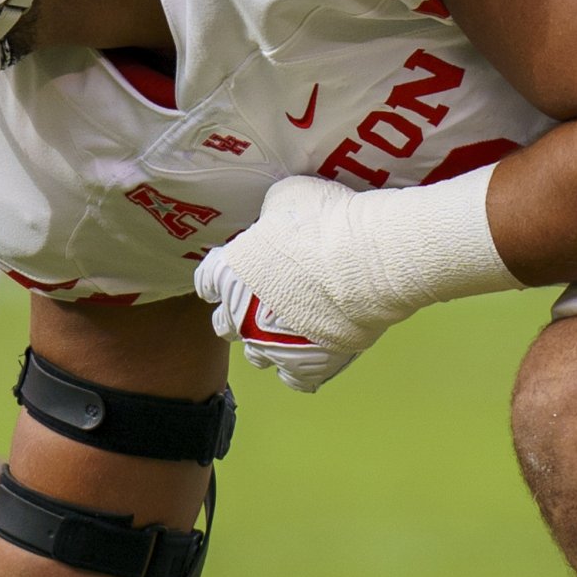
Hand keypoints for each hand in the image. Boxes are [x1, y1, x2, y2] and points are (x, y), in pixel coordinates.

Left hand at [192, 172, 515, 393]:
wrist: (369, 262)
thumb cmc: (328, 221)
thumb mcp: (287, 196)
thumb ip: (270, 215)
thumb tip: (274, 221)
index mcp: (228, 272)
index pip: (207, 282)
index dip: (226, 275)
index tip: (242, 269)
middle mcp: (241, 316)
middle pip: (224, 324)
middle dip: (240, 313)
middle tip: (264, 299)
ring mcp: (273, 348)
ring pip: (256, 356)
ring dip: (268, 342)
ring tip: (291, 327)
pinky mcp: (308, 368)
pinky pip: (295, 380)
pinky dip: (301, 369)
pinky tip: (312, 353)